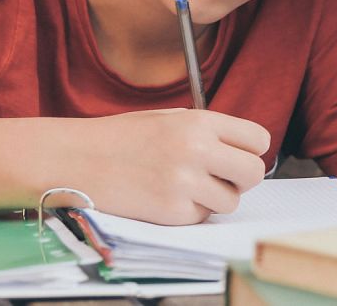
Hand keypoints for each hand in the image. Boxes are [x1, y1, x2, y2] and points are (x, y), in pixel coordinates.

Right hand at [40, 109, 270, 224]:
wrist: (77, 159)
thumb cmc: (122, 138)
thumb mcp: (169, 118)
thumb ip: (208, 131)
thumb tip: (244, 149)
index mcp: (198, 121)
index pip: (258, 139)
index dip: (251, 150)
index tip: (238, 155)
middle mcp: (196, 150)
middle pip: (254, 172)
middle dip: (243, 178)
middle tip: (223, 177)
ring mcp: (184, 183)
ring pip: (231, 201)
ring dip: (216, 199)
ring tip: (189, 187)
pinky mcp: (171, 212)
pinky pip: (202, 217)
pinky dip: (191, 212)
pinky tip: (167, 197)